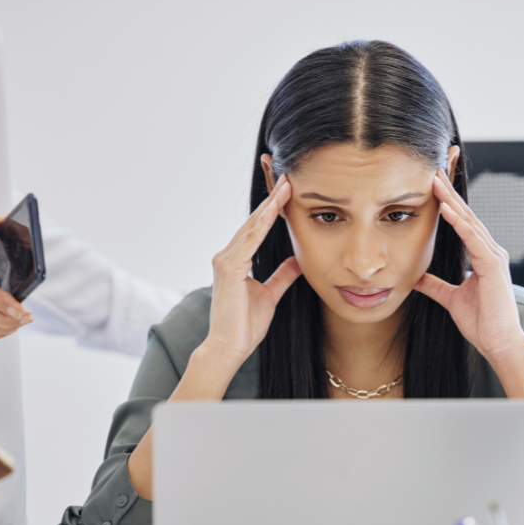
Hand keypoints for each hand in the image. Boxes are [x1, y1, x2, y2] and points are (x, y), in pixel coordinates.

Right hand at [201, 175, 300, 365]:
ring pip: (252, 227)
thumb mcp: (270, 295)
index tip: (287, 191)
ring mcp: (225, 261)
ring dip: (270, 205)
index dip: (272, 210)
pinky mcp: (230, 269)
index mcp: (235, 261)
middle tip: (287, 177)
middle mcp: (226, 256)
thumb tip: (297, 261)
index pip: (256, 229)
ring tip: (286, 185)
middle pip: (253, 222)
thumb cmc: (245, 326)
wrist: (229, 347)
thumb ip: (281, 276)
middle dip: (271, 199)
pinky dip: (263, 224)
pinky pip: (250, 241)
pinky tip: (275, 209)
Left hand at [413, 170, 523, 362]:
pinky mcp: (493, 266)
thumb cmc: (482, 323)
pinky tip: (446, 210)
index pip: (463, 224)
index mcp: (483, 257)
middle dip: (449, 194)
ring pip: (470, 222)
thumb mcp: (451, 299)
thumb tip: (416, 277)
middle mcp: (491, 252)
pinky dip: (459, 224)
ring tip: (435, 181)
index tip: (432, 186)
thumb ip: (435, 285)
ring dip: (451, 201)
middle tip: (432, 171)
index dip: (448, 204)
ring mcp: (494, 257)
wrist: (499, 343)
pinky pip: (473, 240)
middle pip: (466, 216)